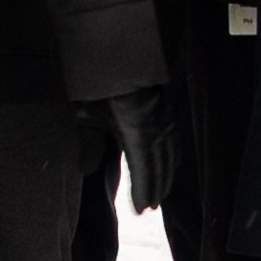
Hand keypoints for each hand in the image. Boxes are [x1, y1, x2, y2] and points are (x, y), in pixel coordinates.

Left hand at [98, 89, 182, 218]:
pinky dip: (173, 156)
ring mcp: (165, 118)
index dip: (142, 191)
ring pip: (169, 155)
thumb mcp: (86, 114)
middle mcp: (156, 128)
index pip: (143, 170)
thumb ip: (89, 144)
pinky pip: (174, 140)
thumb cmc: (98, 83)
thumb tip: (87, 170)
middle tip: (150, 208)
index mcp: (137, 132)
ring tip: (160, 195)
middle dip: (155, 188)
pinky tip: (173, 164)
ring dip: (165, 176)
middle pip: (160, 166)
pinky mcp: (167, 110)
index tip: (140, 211)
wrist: (118, 49)